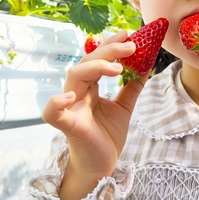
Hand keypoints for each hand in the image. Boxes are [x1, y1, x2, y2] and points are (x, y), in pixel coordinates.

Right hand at [41, 31, 147, 199]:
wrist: (101, 166)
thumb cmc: (107, 136)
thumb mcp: (124, 107)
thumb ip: (131, 86)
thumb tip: (146, 64)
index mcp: (90, 87)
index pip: (98, 59)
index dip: (111, 45)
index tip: (129, 33)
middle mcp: (78, 93)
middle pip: (86, 62)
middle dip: (109, 50)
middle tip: (132, 45)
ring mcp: (71, 107)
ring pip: (73, 76)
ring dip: (95, 67)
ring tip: (117, 68)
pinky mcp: (67, 126)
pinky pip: (52, 112)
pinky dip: (56, 102)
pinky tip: (70, 96)